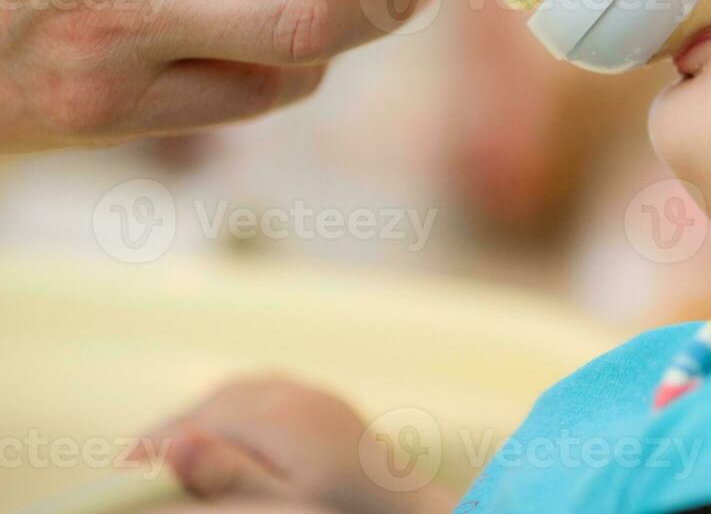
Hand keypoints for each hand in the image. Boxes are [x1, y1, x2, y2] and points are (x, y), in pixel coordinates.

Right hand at [132, 375, 454, 513]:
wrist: (406, 508)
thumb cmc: (342, 509)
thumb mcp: (279, 504)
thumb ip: (226, 475)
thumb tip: (175, 444)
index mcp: (278, 415)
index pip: (197, 421)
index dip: (155, 446)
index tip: (122, 471)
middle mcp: (295, 393)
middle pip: (214, 403)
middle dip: (174, 430)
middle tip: (133, 465)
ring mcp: (312, 393)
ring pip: (237, 393)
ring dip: (201, 416)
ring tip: (168, 451)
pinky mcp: (322, 401)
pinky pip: (264, 391)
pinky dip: (233, 408)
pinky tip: (220, 432)